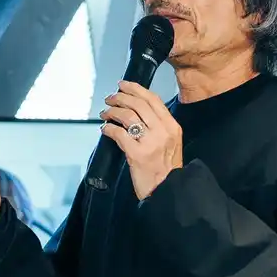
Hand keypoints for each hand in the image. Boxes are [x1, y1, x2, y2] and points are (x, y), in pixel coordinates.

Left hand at [100, 80, 182, 199]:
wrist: (169, 191)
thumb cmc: (166, 169)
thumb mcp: (170, 144)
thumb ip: (158, 127)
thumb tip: (136, 111)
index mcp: (172, 127)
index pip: (153, 99)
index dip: (135, 88)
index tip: (122, 84)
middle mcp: (163, 131)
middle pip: (138, 104)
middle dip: (120, 97)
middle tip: (109, 98)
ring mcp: (150, 143)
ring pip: (127, 116)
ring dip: (112, 111)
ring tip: (104, 113)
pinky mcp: (137, 154)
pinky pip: (118, 133)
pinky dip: (108, 128)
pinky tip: (104, 129)